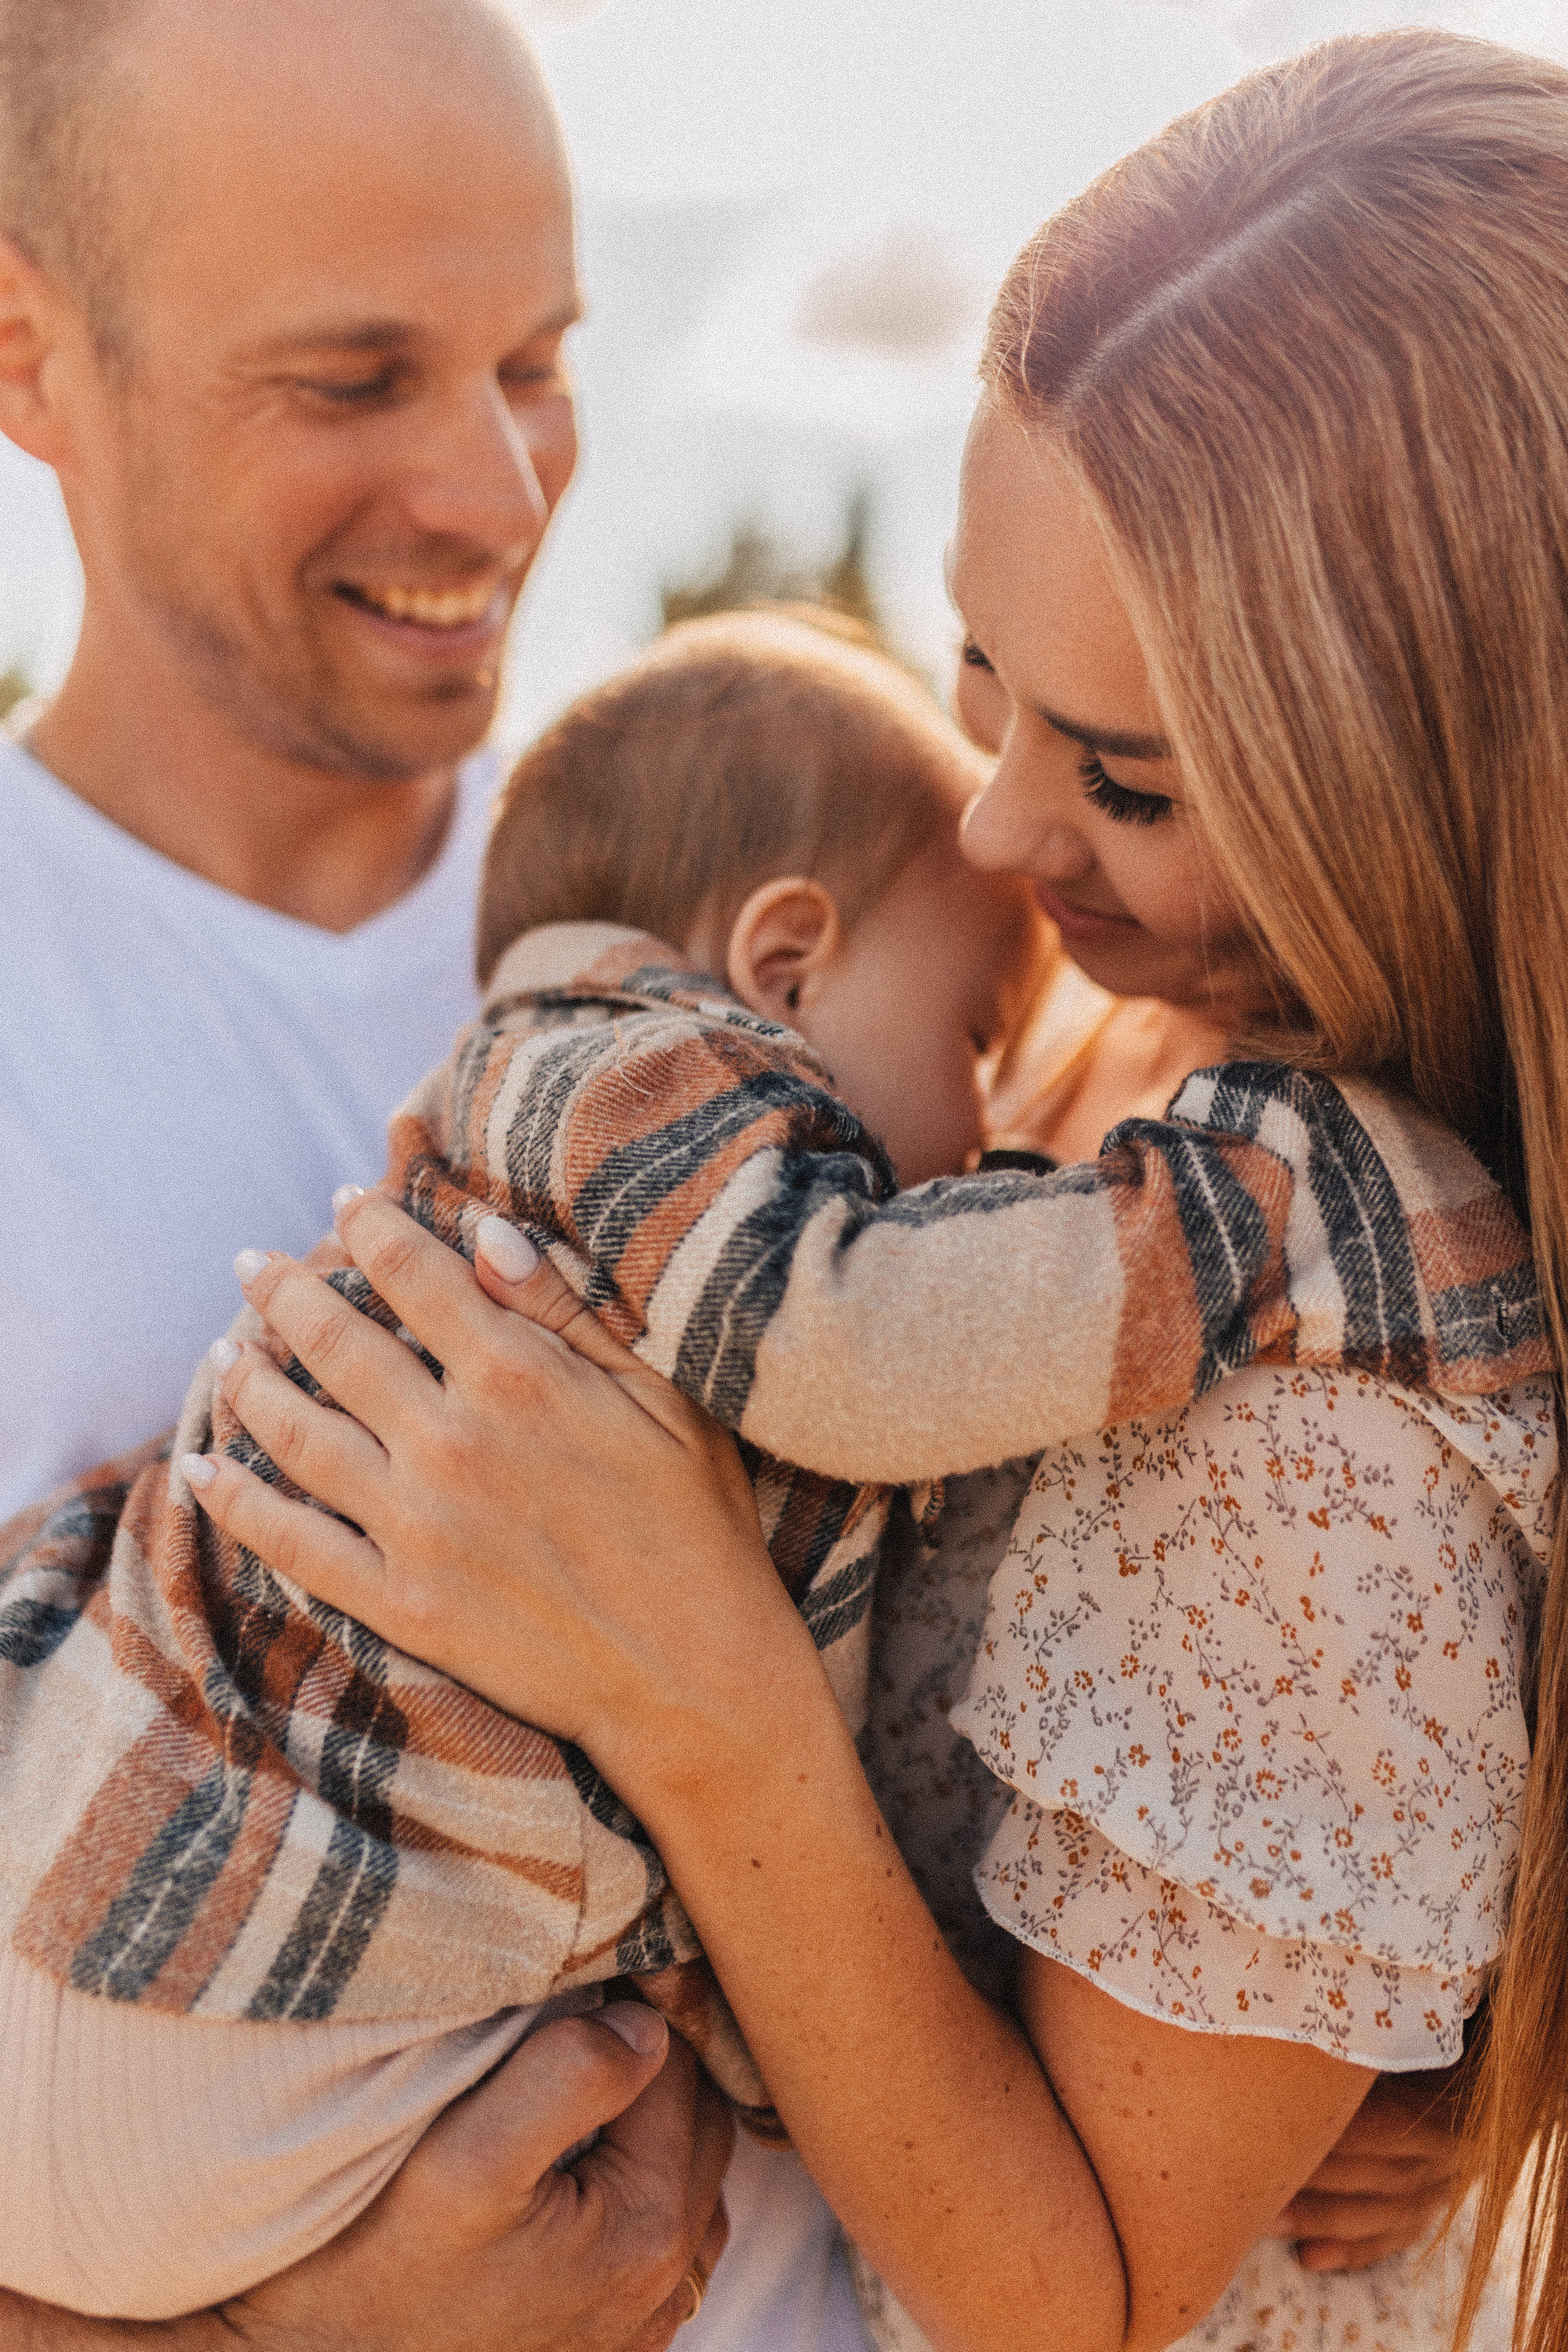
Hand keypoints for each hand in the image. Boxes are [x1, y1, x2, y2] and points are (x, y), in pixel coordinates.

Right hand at [0, 2007, 731, 2349]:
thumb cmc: (373, 2266)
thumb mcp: (461, 2158)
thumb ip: (566, 2078)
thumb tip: (646, 2025)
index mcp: (647, 2227)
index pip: (680, 2068)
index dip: (643, 2002)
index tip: (600, 1956)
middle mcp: (665, 2281)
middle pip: (697, 2117)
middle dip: (656, 2052)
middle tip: (593, 1996)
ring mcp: (641, 2318)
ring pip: (686, 2170)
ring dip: (653, 2114)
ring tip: (586, 2066)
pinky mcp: (611, 2336)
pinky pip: (663, 2230)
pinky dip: (641, 2174)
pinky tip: (586, 2150)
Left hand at [189, 1193, 819, 1786]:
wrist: (692, 1677)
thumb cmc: (696, 1525)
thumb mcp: (663, 1397)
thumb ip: (569, 1310)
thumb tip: (485, 1234)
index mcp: (519, 1377)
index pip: (415, 1274)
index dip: (372, 1227)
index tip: (347, 1200)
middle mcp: (450, 1442)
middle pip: (335, 1341)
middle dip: (285, 1290)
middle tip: (253, 1262)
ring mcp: (414, 1526)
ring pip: (297, 1430)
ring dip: (250, 1379)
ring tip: (226, 1349)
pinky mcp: (397, 1602)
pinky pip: (290, 1541)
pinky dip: (233, 1501)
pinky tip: (198, 1468)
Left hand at [1268, 2067, 1462, 2271]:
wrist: (1468, 2092)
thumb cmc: (1413, 2058)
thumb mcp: (1396, 2056)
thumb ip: (1358, 2064)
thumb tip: (1296, 2038)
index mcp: (1438, 2110)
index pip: (1378, 2128)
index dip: (1327, 2137)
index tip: (1271, 2138)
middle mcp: (1444, 2158)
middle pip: (1374, 2177)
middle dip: (1314, 2186)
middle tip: (1255, 2186)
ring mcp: (1441, 2192)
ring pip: (1379, 2215)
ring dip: (1321, 2223)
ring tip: (1267, 2223)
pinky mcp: (1430, 2215)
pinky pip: (1391, 2239)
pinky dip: (1350, 2250)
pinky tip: (1309, 2258)